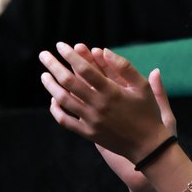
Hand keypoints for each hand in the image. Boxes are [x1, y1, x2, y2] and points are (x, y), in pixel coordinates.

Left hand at [40, 42, 175, 161]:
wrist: (148, 146)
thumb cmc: (147, 112)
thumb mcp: (143, 86)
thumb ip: (124, 67)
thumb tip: (103, 50)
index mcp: (112, 92)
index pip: (85, 69)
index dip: (71, 55)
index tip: (60, 45)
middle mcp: (98, 105)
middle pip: (69, 82)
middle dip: (54, 66)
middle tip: (43, 55)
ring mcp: (91, 121)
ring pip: (63, 100)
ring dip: (51, 85)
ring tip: (44, 74)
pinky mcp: (88, 133)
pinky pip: (65, 121)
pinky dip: (56, 110)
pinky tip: (54, 99)